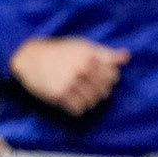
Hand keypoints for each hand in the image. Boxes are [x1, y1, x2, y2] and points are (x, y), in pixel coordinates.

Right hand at [9, 37, 129, 115]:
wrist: (31, 58)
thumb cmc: (60, 51)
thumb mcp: (83, 46)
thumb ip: (106, 54)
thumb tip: (126, 57)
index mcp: (90, 56)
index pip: (113, 77)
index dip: (107, 79)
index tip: (97, 77)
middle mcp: (81, 69)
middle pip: (104, 91)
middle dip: (98, 91)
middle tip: (85, 86)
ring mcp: (70, 83)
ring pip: (92, 102)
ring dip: (88, 101)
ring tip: (78, 93)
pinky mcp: (59, 95)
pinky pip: (78, 110)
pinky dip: (76, 108)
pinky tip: (70, 100)